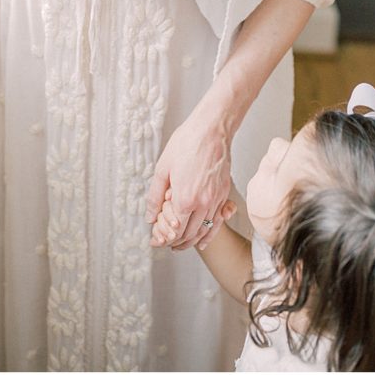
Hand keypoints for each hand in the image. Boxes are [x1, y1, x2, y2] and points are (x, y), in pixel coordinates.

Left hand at [145, 114, 231, 250]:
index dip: (165, 239)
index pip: (175, 230)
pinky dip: (209, 233)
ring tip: (181, 245)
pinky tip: (203, 239)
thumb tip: (149, 216)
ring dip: (192, 241)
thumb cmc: (187, 143)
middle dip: (177, 243)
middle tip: (167, 244)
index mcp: (185, 198)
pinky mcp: (224, 193)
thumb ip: (155, 196)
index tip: (158, 241)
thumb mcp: (163, 168)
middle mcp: (203, 203)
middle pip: (190, 234)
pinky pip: (217, 221)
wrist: (212, 129)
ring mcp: (216, 199)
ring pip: (205, 231)